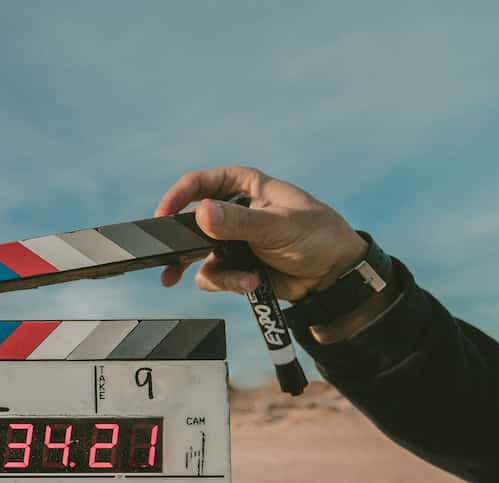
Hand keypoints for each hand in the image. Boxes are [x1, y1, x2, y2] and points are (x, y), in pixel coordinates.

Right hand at [155, 166, 368, 301]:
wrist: (334, 276)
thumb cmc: (317, 236)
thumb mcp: (278, 225)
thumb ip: (239, 221)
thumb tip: (201, 213)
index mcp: (244, 186)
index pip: (200, 184)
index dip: (177, 197)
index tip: (163, 217)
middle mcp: (233, 211)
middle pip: (190, 222)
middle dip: (181, 243)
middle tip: (167, 258)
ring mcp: (231, 241)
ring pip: (197, 255)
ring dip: (214, 271)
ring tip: (238, 280)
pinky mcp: (235, 266)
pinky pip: (214, 276)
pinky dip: (228, 283)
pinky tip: (251, 284)